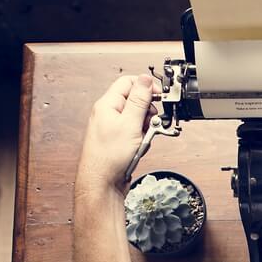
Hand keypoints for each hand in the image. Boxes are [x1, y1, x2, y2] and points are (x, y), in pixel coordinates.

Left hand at [76, 74, 157, 193]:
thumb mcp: (130, 124)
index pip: (128, 82)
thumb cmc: (109, 156)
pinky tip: (139, 147)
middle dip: (148, 111)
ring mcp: (114, 127)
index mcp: (108, 104)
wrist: (102, 181)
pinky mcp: (119, 139)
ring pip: (137, 118)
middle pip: (135, 101)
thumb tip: (145, 79)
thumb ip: (139, 100)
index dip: (146, 86)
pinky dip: (142, 138)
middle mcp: (109, 113)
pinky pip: (136, 132)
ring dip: (146, 127)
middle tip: (152, 122)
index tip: (159, 96)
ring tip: (144, 138)